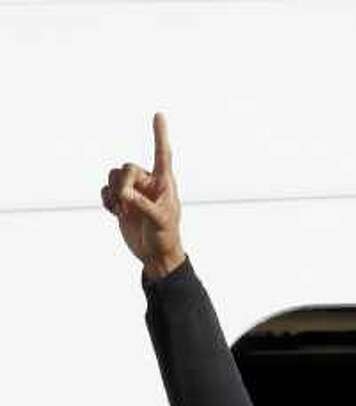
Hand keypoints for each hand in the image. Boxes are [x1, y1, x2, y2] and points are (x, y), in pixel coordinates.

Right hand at [101, 112, 184, 278]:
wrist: (155, 256)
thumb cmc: (165, 237)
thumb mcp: (159, 220)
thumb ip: (143, 204)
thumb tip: (125, 194)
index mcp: (163, 183)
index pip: (162, 155)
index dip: (160, 135)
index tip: (159, 115)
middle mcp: (147, 183)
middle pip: (127, 168)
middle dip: (122, 183)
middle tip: (125, 202)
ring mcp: (133, 192)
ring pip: (114, 176)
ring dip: (113, 192)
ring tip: (121, 210)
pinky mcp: (121, 202)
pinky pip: (107, 190)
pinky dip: (106, 199)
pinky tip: (114, 212)